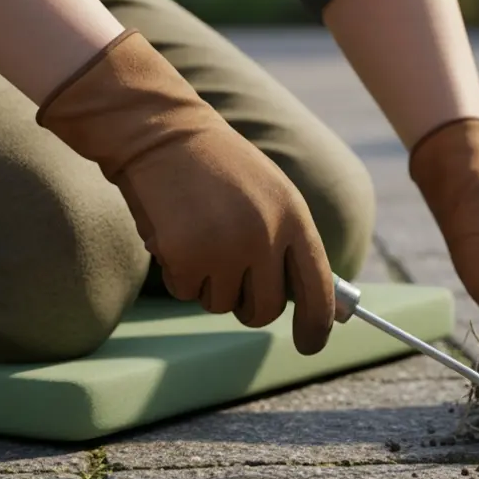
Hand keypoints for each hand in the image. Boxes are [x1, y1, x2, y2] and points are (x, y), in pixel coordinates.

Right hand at [36, 30, 335, 353]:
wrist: (160, 133)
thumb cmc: (218, 168)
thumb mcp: (271, 196)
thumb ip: (291, 244)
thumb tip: (316, 303)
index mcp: (294, 218)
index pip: (318, 287)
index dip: (317, 324)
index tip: (311, 344)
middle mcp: (265, 237)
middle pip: (267, 309)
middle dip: (250, 307)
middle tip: (234, 283)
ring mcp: (225, 249)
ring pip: (223, 304)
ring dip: (209, 283)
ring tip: (200, 237)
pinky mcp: (185, 258)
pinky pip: (187, 292)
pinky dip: (179, 274)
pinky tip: (176, 235)